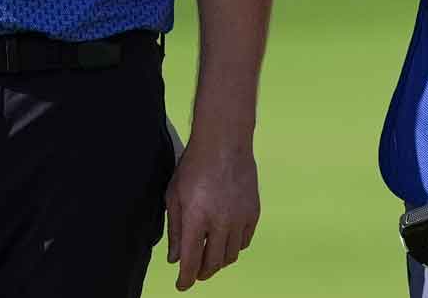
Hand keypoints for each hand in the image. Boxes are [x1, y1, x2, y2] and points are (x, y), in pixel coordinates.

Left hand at [165, 134, 259, 289]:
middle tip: (195, 273)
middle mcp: (221, 222)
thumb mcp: (174, 196)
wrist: (224, 143)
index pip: (191, 260)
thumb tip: (175, 258)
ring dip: (219, 262)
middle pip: (213, 263)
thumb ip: (175, 230)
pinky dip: (234, 247)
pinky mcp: (253, 212)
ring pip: (231, 256)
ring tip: (210, 258)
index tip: (182, 286)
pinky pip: (245, 241)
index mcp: (196, 218)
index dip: (186, 279)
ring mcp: (240, 218)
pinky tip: (225, 242)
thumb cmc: (194, 166)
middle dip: (202, 273)